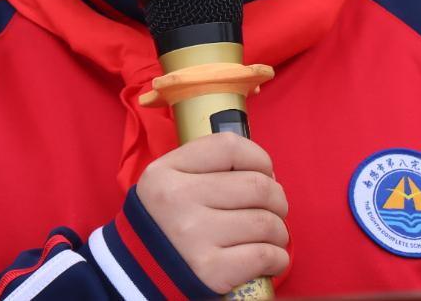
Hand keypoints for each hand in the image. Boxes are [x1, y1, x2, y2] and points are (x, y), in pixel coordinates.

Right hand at [135, 133, 288, 293]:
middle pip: (257, 185)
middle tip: (274, 209)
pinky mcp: (211, 271)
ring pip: (266, 222)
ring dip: (279, 231)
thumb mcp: (168, 183)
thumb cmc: (167, 224)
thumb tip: (264, 172)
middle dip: (277, 198)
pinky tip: (270, 258)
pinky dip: (277, 258)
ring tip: (271, 235)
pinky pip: (265, 255)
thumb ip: (206, 166)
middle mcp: (178, 200)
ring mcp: (194, 236)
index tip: (264, 173)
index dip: (259, 158)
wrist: (141, 274)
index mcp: (167, 172)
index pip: (229, 147)